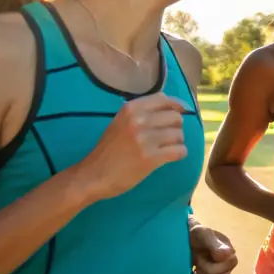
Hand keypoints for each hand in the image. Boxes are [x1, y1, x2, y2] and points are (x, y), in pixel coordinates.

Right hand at [73, 94, 188, 201]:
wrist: (94, 175)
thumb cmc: (109, 149)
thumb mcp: (120, 122)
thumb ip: (142, 113)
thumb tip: (173, 106)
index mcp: (131, 109)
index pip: (164, 99)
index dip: (176, 105)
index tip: (180, 112)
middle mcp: (139, 120)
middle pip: (175, 117)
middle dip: (176, 127)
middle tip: (167, 137)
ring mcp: (145, 139)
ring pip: (179, 134)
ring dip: (177, 142)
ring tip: (166, 148)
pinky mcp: (151, 158)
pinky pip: (179, 151)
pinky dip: (179, 153)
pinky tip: (172, 156)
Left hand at [190, 224, 237, 273]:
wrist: (181, 239)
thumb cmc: (192, 234)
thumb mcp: (202, 233)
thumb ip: (214, 243)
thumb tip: (228, 254)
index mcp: (228, 249)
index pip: (230, 263)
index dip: (214, 263)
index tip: (201, 255)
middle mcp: (227, 262)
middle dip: (206, 270)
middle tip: (197, 260)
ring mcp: (221, 272)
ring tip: (196, 267)